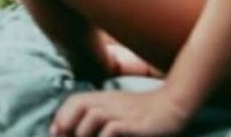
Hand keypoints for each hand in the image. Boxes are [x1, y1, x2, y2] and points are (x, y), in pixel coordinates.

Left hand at [51, 89, 191, 136]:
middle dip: (66, 124)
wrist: (174, 105)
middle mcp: (110, 102)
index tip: (56, 132)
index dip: (61, 116)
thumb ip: (102, 117)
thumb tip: (78, 130)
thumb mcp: (120, 110)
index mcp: (104, 98)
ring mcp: (121, 112)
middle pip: (79, 107)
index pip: (75, 101)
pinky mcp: (133, 124)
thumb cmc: (145, 113)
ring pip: (91, 118)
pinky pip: (111, 131)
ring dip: (82, 134)